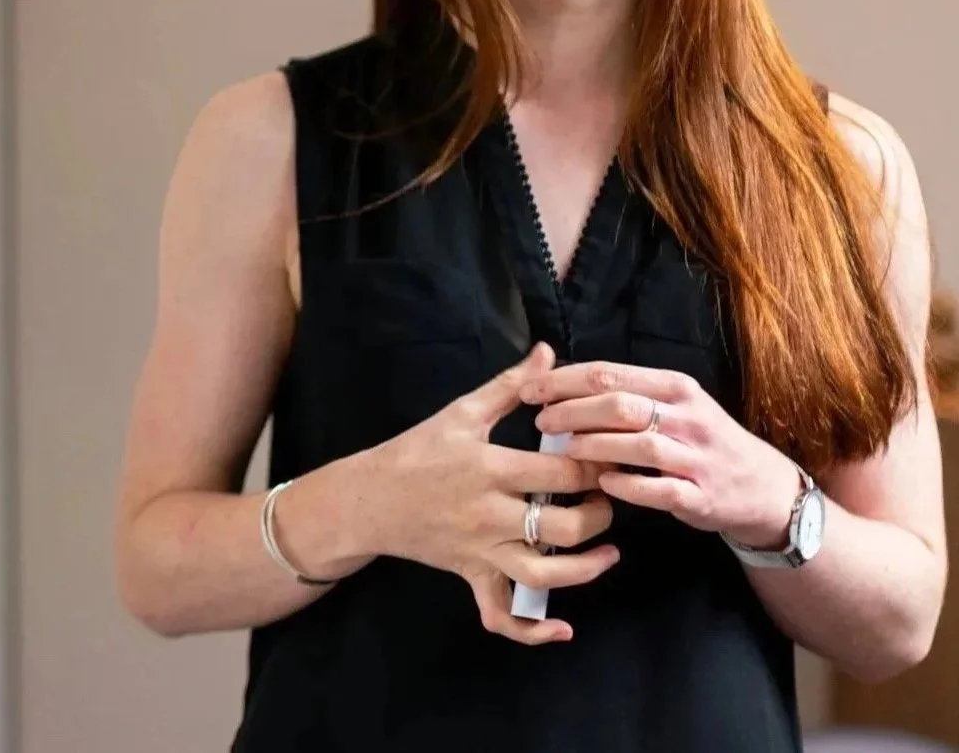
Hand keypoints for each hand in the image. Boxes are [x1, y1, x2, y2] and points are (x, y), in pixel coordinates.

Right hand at [358, 343, 618, 644]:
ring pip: (543, 576)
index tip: (614, 455)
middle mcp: (490, 515)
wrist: (369, 499)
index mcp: (491, 469)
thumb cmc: (418, 450)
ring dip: (585, 570)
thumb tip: (548, 351)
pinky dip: (532, 631)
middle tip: (611, 497)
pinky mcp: (472, 577)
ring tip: (609, 552)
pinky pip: (502, 616)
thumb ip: (511, 385)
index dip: (596, 467)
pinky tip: (562, 629)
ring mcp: (481, 552)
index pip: (561, 474)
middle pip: (563, 528)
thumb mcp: (462, 411)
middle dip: (599, 515)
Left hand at [520, 361, 802, 548]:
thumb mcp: (674, 404)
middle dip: (573, 410)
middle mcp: (687, 416)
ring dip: (596, 445)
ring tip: (564, 449)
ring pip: (639, 443)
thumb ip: (628, 392)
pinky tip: (602, 483)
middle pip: (620, 404)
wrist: (760, 486)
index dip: (565, 380)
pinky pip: (659, 489)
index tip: (531, 388)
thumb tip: (564, 382)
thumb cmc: (701, 439)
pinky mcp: (700, 496)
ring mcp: (696, 456)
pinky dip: (628, 485)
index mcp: (674, 386)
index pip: (610, 373)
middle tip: (541, 419)